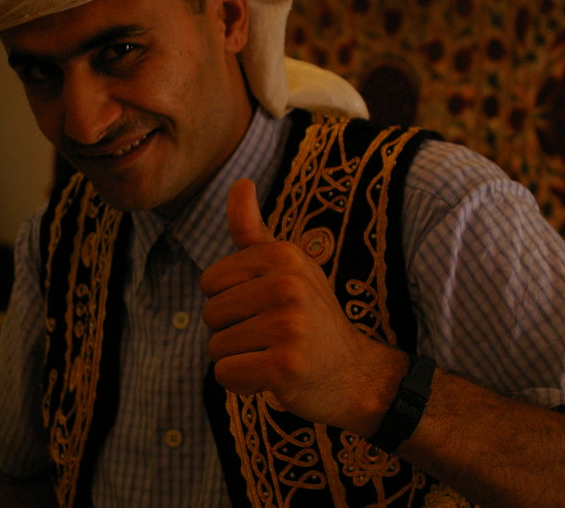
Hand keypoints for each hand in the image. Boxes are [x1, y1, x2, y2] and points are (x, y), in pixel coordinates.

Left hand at [200, 178, 404, 434]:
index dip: (229, 301)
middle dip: (231, 332)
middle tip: (271, 337)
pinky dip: (242, 383)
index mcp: (284, 255)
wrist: (355, 374)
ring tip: (273, 354)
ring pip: (215, 346)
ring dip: (238, 359)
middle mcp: (287, 284)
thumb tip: (240, 182)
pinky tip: (272, 378)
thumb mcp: (287, 267)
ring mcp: (288, 326)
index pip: (209, 281)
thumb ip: (252, 230)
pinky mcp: (284, 366)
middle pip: (210, 314)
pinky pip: (225, 374)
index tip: (265, 308)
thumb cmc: (310, 317)